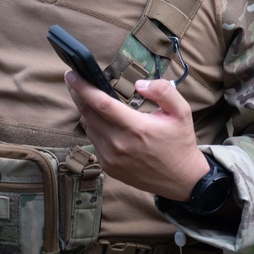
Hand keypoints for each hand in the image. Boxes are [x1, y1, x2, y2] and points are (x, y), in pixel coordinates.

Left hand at [65, 72, 209, 200]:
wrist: (181, 179)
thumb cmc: (180, 142)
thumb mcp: (182, 112)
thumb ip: (163, 91)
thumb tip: (139, 84)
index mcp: (136, 128)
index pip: (102, 104)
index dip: (84, 88)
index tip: (72, 75)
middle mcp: (119, 144)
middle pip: (89, 114)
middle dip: (78, 94)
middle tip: (73, 79)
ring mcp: (111, 158)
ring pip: (89, 128)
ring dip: (85, 111)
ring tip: (87, 98)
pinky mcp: (109, 167)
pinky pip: (94, 142)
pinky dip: (93, 127)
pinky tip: (100, 120)